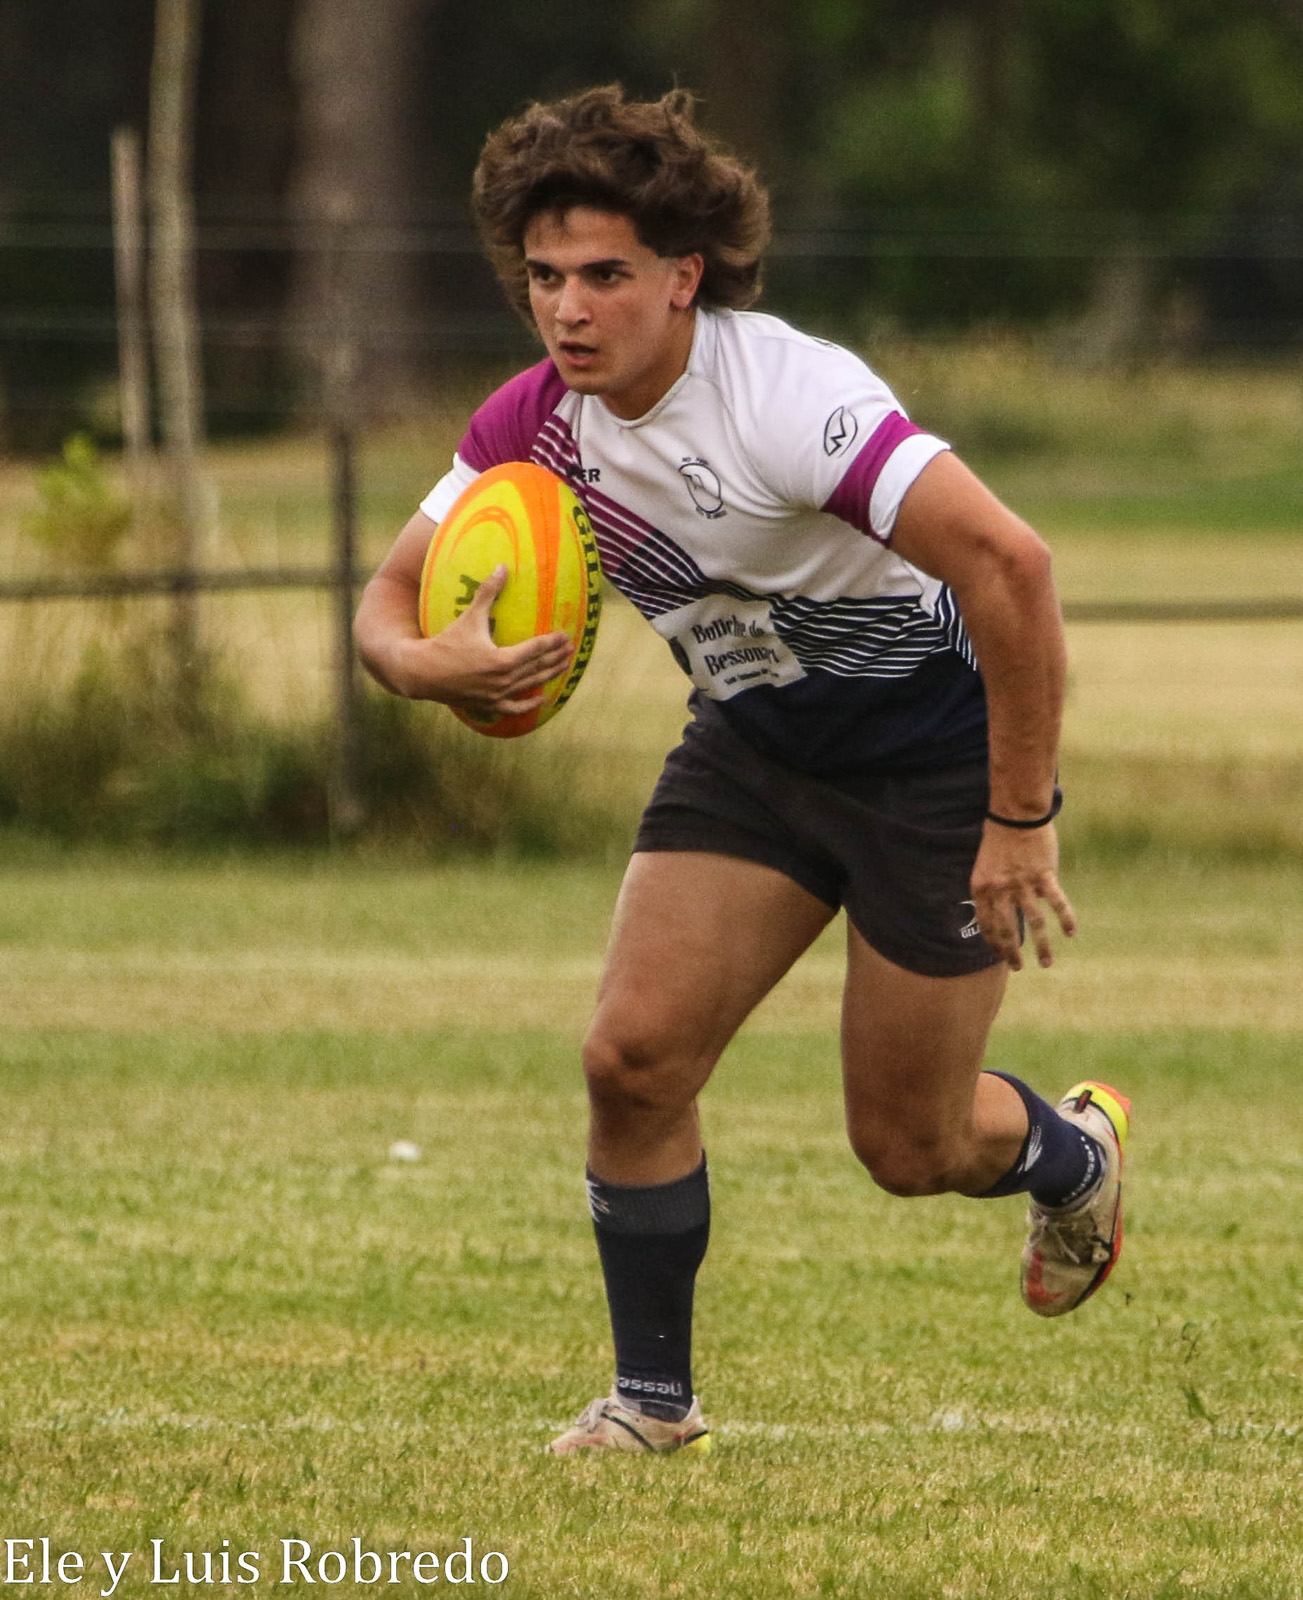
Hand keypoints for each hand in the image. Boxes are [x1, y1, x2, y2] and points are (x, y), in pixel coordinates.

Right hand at [390, 565, 572, 718]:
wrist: (423, 672)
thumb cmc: (447, 642)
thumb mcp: (470, 617)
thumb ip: (488, 593)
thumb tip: (502, 567)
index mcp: (502, 659)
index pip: (536, 649)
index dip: (553, 642)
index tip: (565, 636)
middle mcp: (504, 680)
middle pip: (538, 668)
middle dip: (557, 658)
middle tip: (572, 649)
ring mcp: (497, 695)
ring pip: (531, 686)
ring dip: (550, 676)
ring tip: (564, 667)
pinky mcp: (489, 705)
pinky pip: (514, 708)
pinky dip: (529, 705)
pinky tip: (542, 700)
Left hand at [970, 821, 1075, 970]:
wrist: (1015, 816)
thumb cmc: (999, 841)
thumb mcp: (985, 868)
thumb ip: (991, 892)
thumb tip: (998, 916)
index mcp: (982, 888)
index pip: (987, 924)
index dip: (994, 943)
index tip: (1001, 956)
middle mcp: (1001, 890)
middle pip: (1007, 930)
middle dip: (1012, 953)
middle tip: (1018, 967)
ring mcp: (1024, 884)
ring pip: (1034, 923)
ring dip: (1042, 947)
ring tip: (1046, 963)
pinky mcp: (1045, 875)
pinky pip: (1057, 903)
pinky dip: (1066, 919)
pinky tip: (1071, 933)